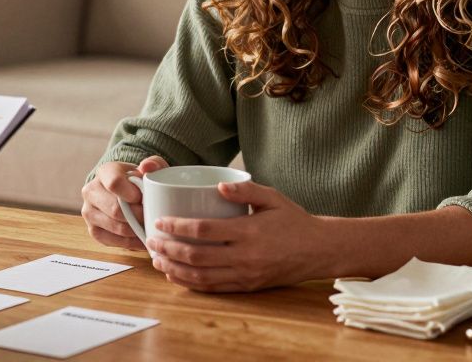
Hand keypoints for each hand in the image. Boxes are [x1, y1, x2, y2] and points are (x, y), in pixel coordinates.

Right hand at [80, 155, 168, 249]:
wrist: (127, 193)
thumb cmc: (141, 181)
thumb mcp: (151, 168)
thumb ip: (154, 164)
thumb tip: (146, 167)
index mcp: (104, 172)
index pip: (114, 183)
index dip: (132, 194)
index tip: (143, 198)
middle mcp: (91, 191)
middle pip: (115, 210)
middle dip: (138, 216)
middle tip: (151, 216)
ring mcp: (89, 212)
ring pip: (116, 227)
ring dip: (136, 230)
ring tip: (148, 226)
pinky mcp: (93, 230)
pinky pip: (113, 241)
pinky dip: (131, 242)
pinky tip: (141, 237)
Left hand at [147, 180, 327, 291]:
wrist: (320, 250)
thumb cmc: (294, 220)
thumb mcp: (273, 197)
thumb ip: (245, 189)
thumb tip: (219, 184)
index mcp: (248, 231)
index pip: (203, 230)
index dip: (177, 227)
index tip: (160, 221)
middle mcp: (245, 256)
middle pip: (196, 256)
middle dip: (168, 249)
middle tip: (151, 241)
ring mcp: (246, 274)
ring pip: (201, 276)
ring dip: (174, 269)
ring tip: (157, 259)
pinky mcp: (248, 286)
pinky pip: (214, 288)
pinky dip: (191, 284)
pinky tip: (176, 276)